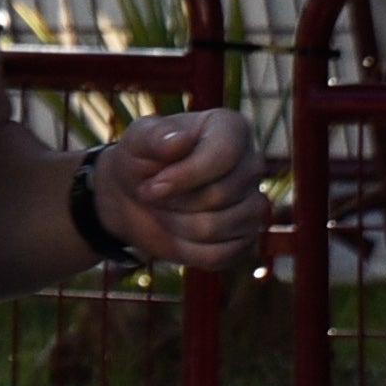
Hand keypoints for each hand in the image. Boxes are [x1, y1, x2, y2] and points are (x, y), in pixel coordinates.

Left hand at [94, 108, 269, 270]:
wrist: (132, 196)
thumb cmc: (139, 159)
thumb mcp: (136, 140)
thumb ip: (154, 136)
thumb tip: (180, 139)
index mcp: (231, 130)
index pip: (223, 155)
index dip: (183, 177)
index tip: (150, 186)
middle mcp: (251, 165)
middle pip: (221, 196)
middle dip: (174, 202)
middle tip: (153, 195)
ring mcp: (253, 204)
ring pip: (219, 227)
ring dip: (177, 225)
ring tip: (164, 211)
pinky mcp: (246, 239)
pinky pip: (220, 255)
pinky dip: (187, 249)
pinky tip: (176, 233)